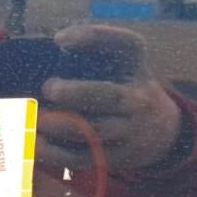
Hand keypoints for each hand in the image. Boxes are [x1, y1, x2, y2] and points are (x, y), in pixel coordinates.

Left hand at [39, 24, 180, 170]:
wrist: (162, 134)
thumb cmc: (127, 90)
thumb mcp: (126, 66)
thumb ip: (97, 53)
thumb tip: (53, 47)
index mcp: (137, 69)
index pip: (126, 45)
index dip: (93, 38)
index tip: (59, 39)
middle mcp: (138, 100)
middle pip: (110, 96)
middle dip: (75, 92)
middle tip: (47, 88)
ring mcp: (128, 132)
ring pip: (94, 130)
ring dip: (59, 125)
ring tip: (35, 118)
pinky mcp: (114, 158)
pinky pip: (83, 157)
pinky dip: (56, 153)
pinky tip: (36, 143)